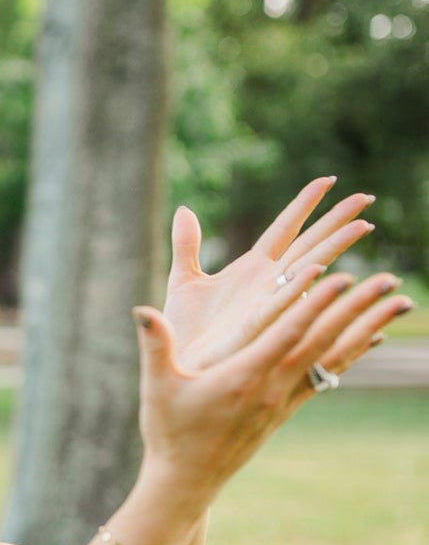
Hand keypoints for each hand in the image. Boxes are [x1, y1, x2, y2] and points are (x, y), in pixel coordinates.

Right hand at [133, 263, 411, 500]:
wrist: (186, 482)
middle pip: (323, 342)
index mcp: (243, 378)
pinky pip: (326, 374)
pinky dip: (351, 352)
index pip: (287, 335)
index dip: (314, 305)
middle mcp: (272, 389)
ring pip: (333, 357)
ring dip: (367, 326)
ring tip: (399, 302)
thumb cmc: (168, 431)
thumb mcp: (156, 386)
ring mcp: (284, 401)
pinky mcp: (286, 409)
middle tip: (389, 280)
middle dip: (358, 309)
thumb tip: (142, 310)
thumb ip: (155, 345)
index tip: (341, 275)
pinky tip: (370, 337)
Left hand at [161, 177, 386, 374]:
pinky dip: (301, 286)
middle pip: (309, 242)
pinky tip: (321, 269)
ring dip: (335, 247)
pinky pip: (284, 303)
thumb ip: (187, 244)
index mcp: (252, 269)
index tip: (329, 179)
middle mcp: (267, 283)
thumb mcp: (184, 280)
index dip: (306, 203)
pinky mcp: (256, 324)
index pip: (285, 227)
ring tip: (363, 226)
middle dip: (337, 220)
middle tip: (367, 196)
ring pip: (308, 268)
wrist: (178, 365)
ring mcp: (267, 301)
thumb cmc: (186, 331)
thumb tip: (185, 208)